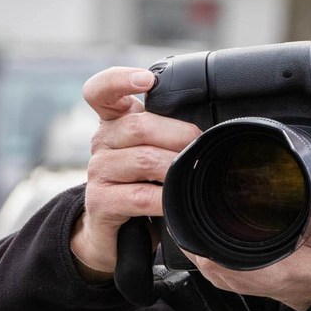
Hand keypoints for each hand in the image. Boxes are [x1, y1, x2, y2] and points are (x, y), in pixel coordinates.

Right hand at [71, 67, 201, 274]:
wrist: (113, 231)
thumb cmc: (142, 184)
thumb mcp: (155, 151)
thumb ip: (170, 134)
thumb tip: (213, 132)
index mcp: (115, 122)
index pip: (102, 91)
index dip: (120, 79)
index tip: (147, 79)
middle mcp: (102, 142)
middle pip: (139, 126)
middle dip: (180, 137)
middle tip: (200, 150)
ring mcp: (98, 171)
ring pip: (143, 160)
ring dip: (176, 169)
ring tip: (191, 177)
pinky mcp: (100, 202)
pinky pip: (140, 196)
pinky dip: (165, 199)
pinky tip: (176, 202)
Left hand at [185, 192, 310, 310]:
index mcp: (261, 271)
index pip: (211, 249)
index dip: (202, 220)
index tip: (204, 193)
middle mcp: (238, 276)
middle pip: (195, 242)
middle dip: (196, 211)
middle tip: (204, 181)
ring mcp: (228, 277)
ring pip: (194, 246)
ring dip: (197, 221)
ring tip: (204, 193)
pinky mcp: (226, 272)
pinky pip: (202, 250)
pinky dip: (203, 231)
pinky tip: (211, 213)